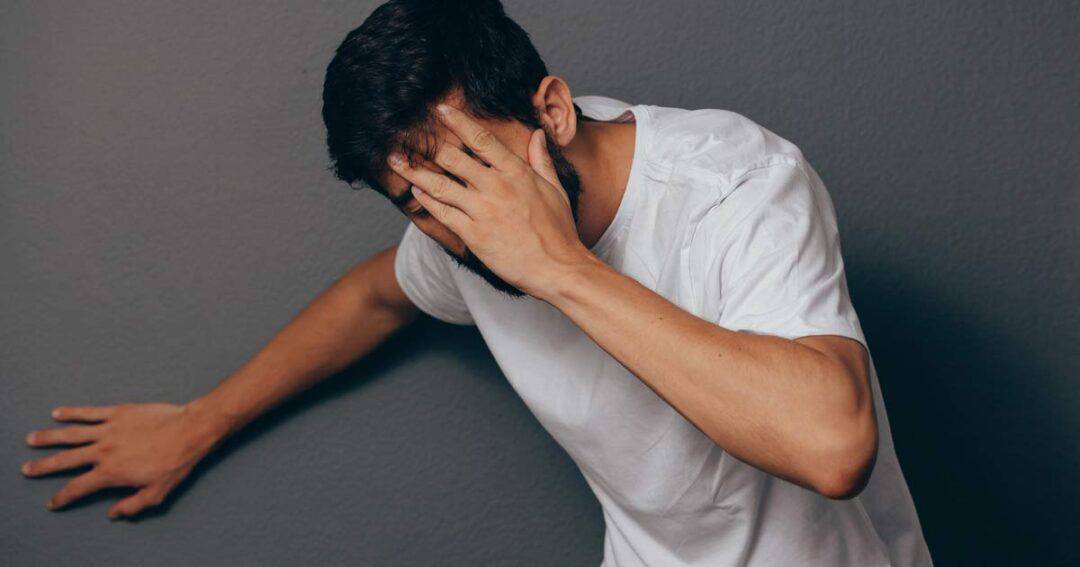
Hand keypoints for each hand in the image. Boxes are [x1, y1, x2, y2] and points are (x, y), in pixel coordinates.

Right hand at [22, 401, 225, 519]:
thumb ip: (132, 505)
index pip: (79, 488)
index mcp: (111, 473)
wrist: (190, 431)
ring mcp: (109, 430)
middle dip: (44, 466)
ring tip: (31, 439)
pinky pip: (90, 412)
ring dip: (49, 437)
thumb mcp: (156, 493)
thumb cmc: (176, 463)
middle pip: (66, 460)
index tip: (52, 502)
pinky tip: (57, 413)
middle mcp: (104, 451)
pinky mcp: (119, 413)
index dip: (63, 497)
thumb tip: (112, 513)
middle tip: (26, 469)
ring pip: (71, 435)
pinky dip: (72, 412)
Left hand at [387, 104, 593, 298]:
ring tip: (395, 161)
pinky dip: (426, 201)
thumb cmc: (559, 231)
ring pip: (440, 185)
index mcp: (517, 173)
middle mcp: (497, 187)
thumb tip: (536, 134)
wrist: (558, 268)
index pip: (482, 139)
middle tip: (406, 137)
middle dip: (426, 146)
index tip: (440, 110)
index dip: (458, 122)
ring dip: (414, 172)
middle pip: (453, 159)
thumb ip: (541, 160)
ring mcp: (483, 211)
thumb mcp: (555, 190)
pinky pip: (443, 213)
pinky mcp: (474, 235)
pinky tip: (415, 192)